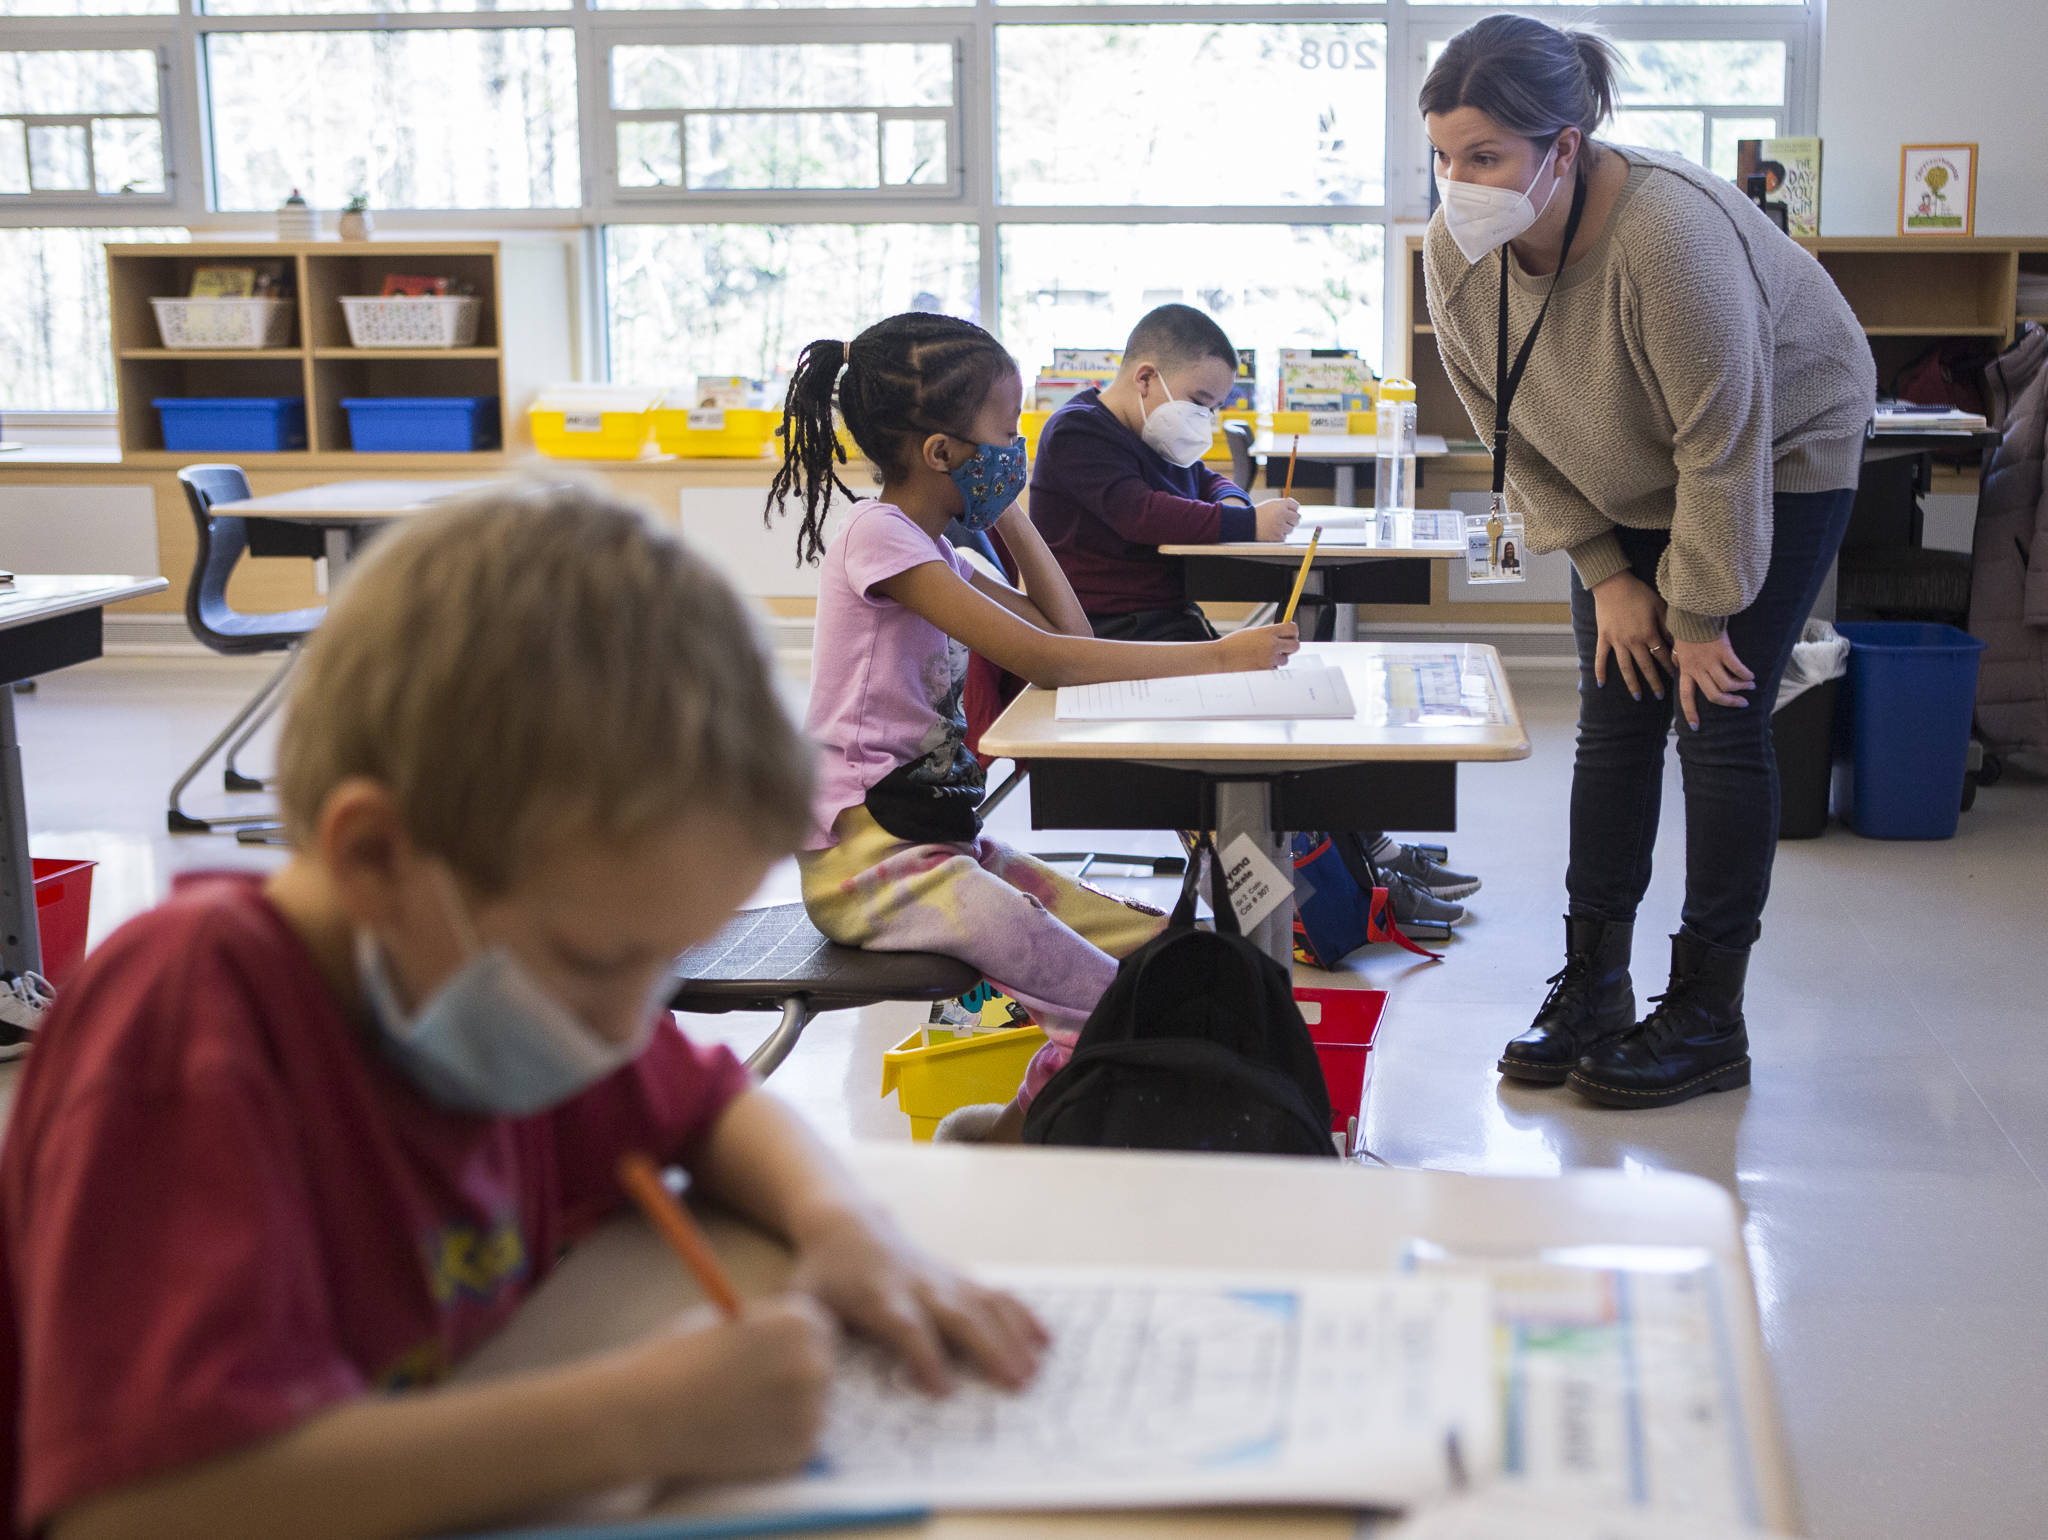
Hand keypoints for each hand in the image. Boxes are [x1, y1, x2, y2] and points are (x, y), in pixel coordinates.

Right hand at [619, 1295, 836, 1483]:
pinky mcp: (798, 1452)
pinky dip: (778, 1440)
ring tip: (742, 1410)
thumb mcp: (730, 1320)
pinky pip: (799, 1440)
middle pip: (823, 1365)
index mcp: (798, 1322)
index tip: (779, 1351)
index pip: (819, 1326)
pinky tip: (741, 1434)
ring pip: (813, 1407)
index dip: (797, 1339)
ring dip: (789, 1408)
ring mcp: (809, 1412)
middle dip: (797, 1374)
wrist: (647, 1413)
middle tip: (759, 1386)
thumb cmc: (677, 1358)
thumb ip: (768, 1327)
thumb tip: (793, 1341)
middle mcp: (813, 1364)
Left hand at [787, 1206, 1047, 1395]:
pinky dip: (1022, 1316)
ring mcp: (943, 1278)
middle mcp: (918, 1285)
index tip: (941, 1390)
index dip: (923, 1356)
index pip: (905, 1327)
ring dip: (1011, 1337)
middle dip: (987, 1349)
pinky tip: (1045, 1340)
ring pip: (984, 1305)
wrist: (846, 1223)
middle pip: (958, 1316)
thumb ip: (802, 1330)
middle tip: (1014, 1384)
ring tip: (1033, 1372)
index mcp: (878, 1296)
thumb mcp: (801, 1299)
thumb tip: (803, 1366)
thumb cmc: (822, 1274)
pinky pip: (995, 1294)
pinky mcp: (958, 1277)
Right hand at [1219, 622, 1300, 671]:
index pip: (1292, 628)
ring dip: (1278, 659)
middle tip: (1284, 647)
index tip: (1291, 634)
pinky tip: (1257, 665)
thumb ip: (1269, 633)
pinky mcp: (1266, 672)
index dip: (1293, 631)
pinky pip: (1275, 670)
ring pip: (1285, 660)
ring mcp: (1270, 660)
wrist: (1221, 658)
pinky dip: (1269, 668)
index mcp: (1268, 632)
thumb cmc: (1234, 645)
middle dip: (1291, 646)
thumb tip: (1283, 634)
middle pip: (1295, 645)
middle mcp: (1271, 645)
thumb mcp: (1252, 632)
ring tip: (1262, 657)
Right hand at [1254, 498, 1301, 541]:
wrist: (1248, 524)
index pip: (1296, 506)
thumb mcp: (1272, 503)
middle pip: (1297, 518)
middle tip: (1281, 519)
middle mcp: (1282, 516)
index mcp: (1281, 506)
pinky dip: (1280, 535)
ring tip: (1274, 525)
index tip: (1286, 511)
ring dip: (1285, 528)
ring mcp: (1280, 527)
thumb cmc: (1261, 513)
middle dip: (1291, 519)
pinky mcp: (1278, 537)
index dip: (1292, 509)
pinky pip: (1285, 536)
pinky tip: (1272, 531)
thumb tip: (1298, 508)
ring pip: (1291, 529)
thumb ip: (1285, 504)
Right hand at [1589, 571, 1670, 700]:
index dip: (1670, 667)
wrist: (1613, 584)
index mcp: (1648, 633)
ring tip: (1637, 697)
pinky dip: (1600, 671)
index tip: (1676, 677)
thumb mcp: (1659, 606)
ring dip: (1632, 683)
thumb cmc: (1638, 592)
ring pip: (1625, 667)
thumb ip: (1668, 626)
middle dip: (1654, 682)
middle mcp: (1633, 641)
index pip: (1662, 655)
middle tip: (1660, 696)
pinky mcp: (1604, 637)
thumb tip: (1677, 643)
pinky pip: (1601, 657)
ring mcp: (1617, 641)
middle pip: (1645, 667)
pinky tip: (1601, 684)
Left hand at [1672, 633, 1755, 729]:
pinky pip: (1737, 669)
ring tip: (1749, 686)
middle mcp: (1698, 669)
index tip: (1696, 727)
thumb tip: (1676, 665)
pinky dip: (1746, 675)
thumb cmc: (1686, 628)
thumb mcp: (1677, 646)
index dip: (1691, 713)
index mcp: (1685, 669)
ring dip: (1740, 688)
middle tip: (1741, 703)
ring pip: (1727, 685)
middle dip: (1729, 703)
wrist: (1694, 612)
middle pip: (1713, 695)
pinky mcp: (1723, 651)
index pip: (1686, 696)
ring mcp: (1711, 661)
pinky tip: (1751, 676)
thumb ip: (1678, 658)